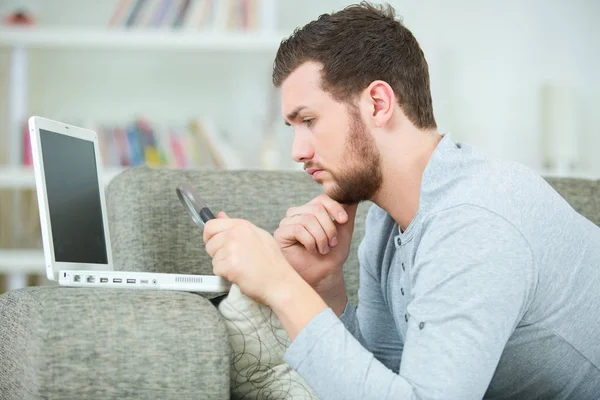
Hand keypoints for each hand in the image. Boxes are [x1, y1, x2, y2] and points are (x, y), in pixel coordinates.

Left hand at [203, 212, 298, 305]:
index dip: (210, 237)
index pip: (212, 225)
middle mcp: (236, 233)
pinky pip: (216, 270)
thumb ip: (237, 227)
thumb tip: (220, 215)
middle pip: (209, 242)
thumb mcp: (258, 237)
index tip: (215, 244)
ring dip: (223, 265)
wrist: (280, 282)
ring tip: (241, 267)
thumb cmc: (272, 263)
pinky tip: (240, 275)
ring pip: (213, 257)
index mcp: (242, 226)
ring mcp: (232, 248)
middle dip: (217, 253)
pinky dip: (225, 275)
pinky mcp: (229, 264)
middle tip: (233, 260)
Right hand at [274, 195, 357, 311]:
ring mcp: (287, 223)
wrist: (324, 275)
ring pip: (307, 219)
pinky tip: (312, 250)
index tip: (344, 221)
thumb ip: (347, 211)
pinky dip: (310, 241)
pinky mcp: (280, 234)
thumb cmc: (332, 254)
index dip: (334, 207)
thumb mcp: (344, 230)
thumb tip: (353, 194)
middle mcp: (297, 213)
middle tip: (332, 243)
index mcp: (310, 209)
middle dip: (328, 227)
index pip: (322, 199)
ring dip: (320, 237)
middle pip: (315, 208)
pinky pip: (298, 229)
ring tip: (323, 249)